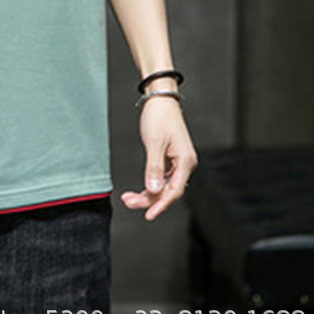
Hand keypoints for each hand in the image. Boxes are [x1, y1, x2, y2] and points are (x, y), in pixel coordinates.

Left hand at [120, 95, 197, 220]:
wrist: (160, 99)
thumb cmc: (159, 116)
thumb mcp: (153, 143)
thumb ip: (153, 168)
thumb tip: (153, 190)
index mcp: (185, 161)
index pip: (174, 191)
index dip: (160, 205)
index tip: (148, 215)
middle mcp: (184, 164)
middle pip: (168, 191)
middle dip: (149, 199)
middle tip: (129, 202)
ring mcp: (178, 162)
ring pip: (164, 186)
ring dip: (147, 194)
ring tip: (128, 198)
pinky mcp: (170, 158)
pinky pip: (161, 178)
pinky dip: (149, 184)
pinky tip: (138, 190)